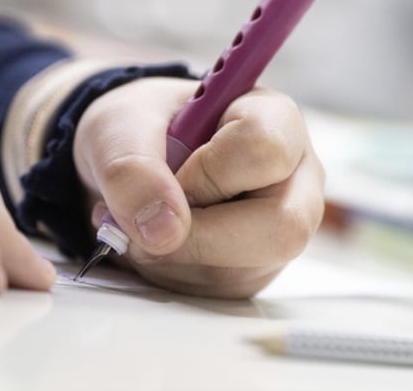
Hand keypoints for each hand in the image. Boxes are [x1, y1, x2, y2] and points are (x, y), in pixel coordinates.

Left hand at [74, 77, 324, 297]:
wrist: (132, 159)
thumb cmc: (140, 127)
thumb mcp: (118, 126)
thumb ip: (132, 167)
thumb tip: (164, 231)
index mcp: (276, 120)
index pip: (265, 150)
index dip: (207, 173)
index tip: (166, 174)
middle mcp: (295, 177)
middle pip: (283, 227)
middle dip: (199, 238)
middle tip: (146, 223)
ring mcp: (281, 227)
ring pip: (244, 270)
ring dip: (174, 258)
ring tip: (140, 223)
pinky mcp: (256, 267)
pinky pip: (221, 291)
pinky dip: (172, 275)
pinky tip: (156, 243)